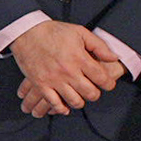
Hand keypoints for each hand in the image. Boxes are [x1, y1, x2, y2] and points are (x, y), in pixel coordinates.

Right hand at [10, 19, 125, 117]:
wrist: (27, 32)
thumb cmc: (53, 32)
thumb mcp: (80, 32)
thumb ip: (99, 46)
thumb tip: (114, 58)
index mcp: (79, 58)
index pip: (101, 78)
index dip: (109, 83)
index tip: (108, 84)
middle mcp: (68, 71)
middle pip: (90, 93)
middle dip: (96, 94)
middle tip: (93, 90)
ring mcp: (54, 79)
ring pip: (74, 101)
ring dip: (80, 101)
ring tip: (80, 96)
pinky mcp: (41, 84)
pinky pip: (54, 103)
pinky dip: (61, 109)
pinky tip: (64, 107)